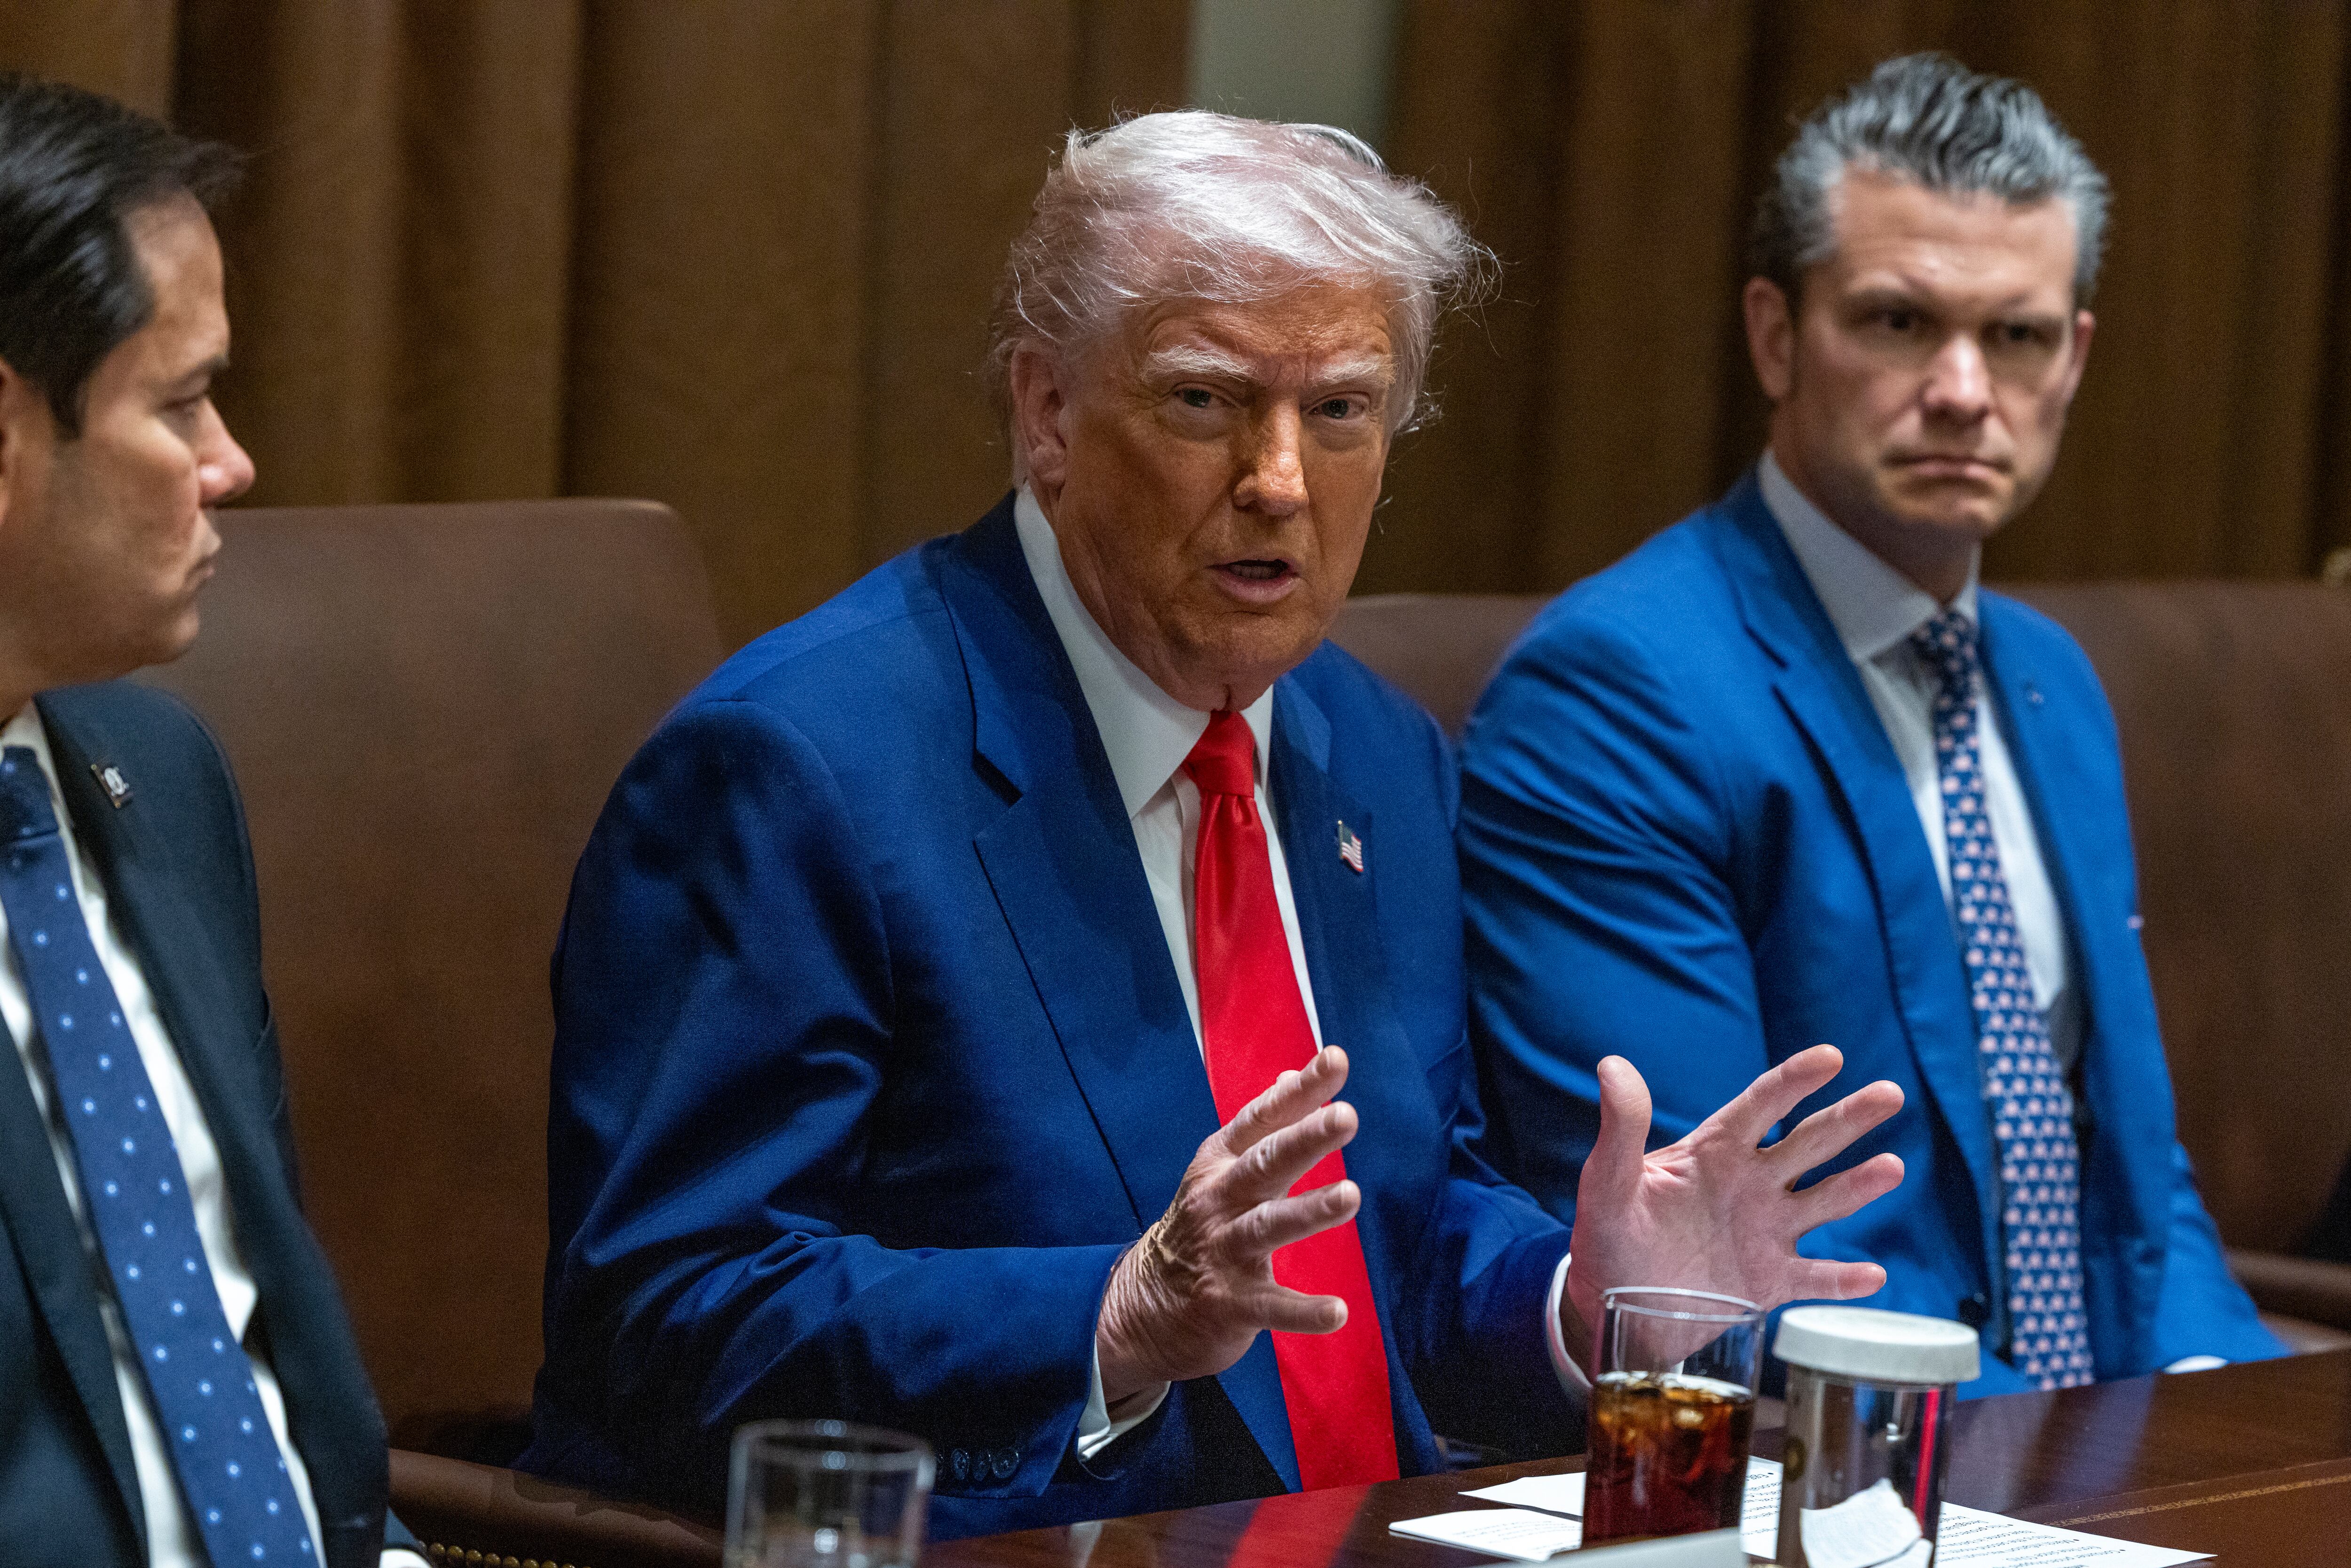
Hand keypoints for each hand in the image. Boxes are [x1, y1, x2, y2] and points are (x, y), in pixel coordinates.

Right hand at [1095, 1046, 1361, 1403]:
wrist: (1142, 1307)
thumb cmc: (1199, 1227)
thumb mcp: (1220, 1171)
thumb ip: (1262, 1128)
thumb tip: (1291, 1077)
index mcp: (1220, 1164)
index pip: (1262, 1119)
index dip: (1299, 1091)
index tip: (1336, 1059)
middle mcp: (1218, 1201)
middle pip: (1264, 1164)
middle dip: (1305, 1139)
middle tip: (1346, 1117)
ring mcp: (1222, 1252)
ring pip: (1268, 1226)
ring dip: (1310, 1210)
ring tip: (1351, 1195)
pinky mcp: (1230, 1304)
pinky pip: (1271, 1306)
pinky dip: (1303, 1310)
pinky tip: (1338, 1312)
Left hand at [1563, 1045, 1904, 1350]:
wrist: (1611, 1303)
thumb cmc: (1608, 1233)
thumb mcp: (1607, 1181)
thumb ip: (1621, 1128)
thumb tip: (1612, 1065)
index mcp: (1715, 1152)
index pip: (1761, 1105)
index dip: (1794, 1079)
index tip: (1830, 1056)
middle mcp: (1751, 1184)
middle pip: (1809, 1143)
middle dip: (1848, 1118)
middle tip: (1890, 1093)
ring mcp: (1766, 1232)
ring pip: (1824, 1202)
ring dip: (1859, 1186)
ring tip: (1892, 1167)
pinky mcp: (1770, 1282)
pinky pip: (1815, 1278)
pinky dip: (1843, 1280)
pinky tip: (1873, 1275)